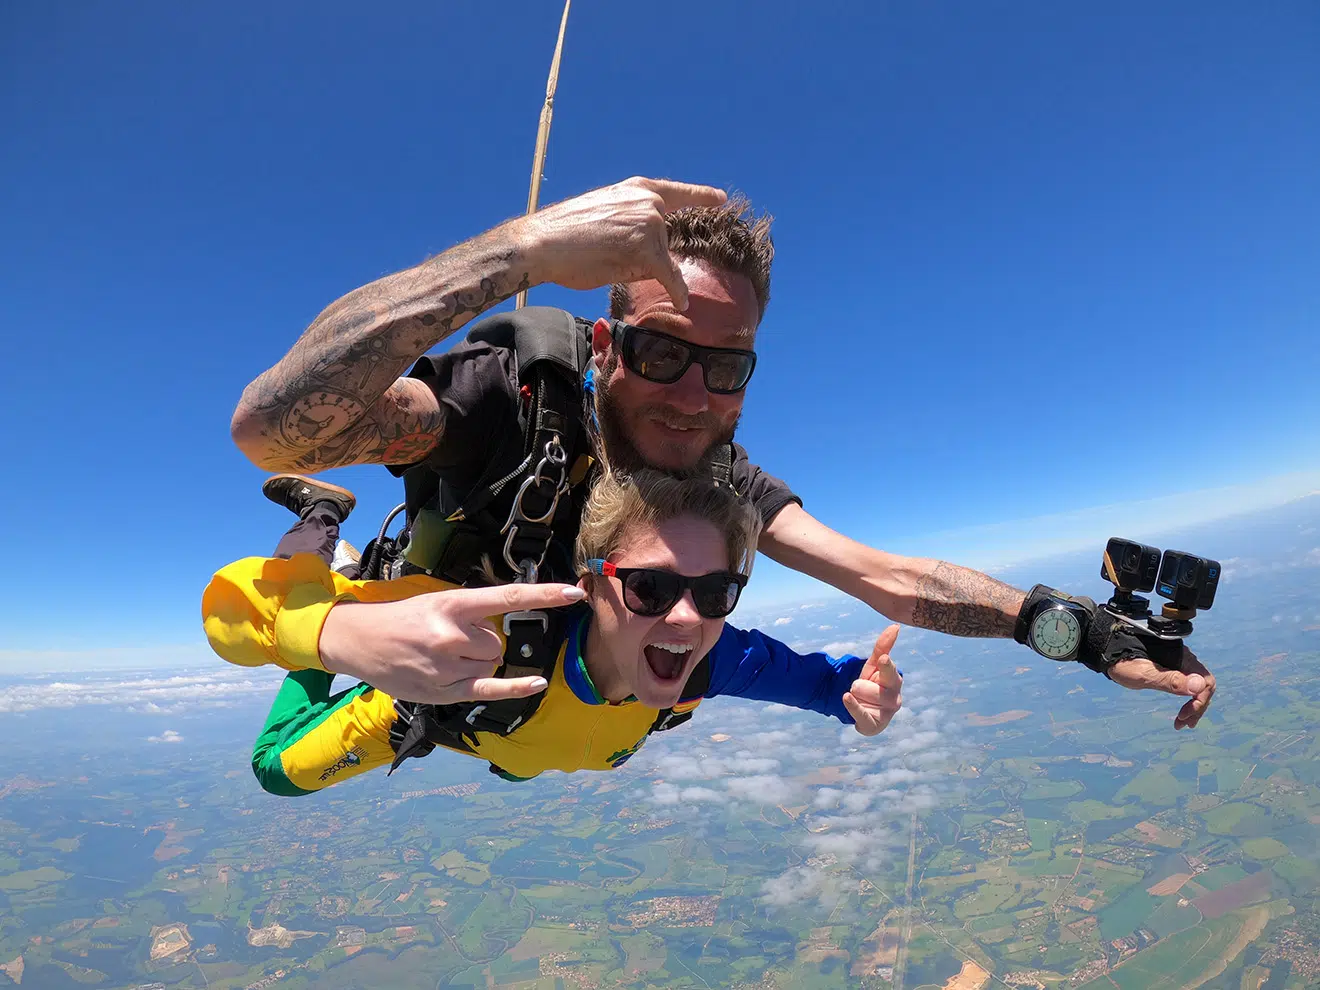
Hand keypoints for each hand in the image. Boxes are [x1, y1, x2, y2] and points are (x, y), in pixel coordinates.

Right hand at [319, 583, 585, 704]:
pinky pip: (489, 690)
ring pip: (491, 665)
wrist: (361, 641)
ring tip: (445, 657)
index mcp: (453, 605)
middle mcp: (452, 635)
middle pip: (498, 642)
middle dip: (484, 641)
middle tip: (453, 639)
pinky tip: (536, 683)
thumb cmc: (403, 619)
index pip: (509, 597)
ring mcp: (448, 666)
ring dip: (478, 662)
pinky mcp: (444, 691)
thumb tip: (500, 625)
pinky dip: (514, 688)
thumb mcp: (437, 603)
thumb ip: (472, 613)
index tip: (574, 592)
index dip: (545, 595)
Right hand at [517, 176, 726, 309]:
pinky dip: (676, 290)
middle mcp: (649, 202)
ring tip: (601, 259)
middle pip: (664, 240)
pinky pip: (669, 276)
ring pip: (661, 259)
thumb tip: (654, 258)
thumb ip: (632, 226)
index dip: (700, 195)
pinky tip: (681, 301)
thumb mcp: (605, 216)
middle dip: (643, 255)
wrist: (542, 242)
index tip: (721, 198)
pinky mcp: (647, 249)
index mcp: (637, 189)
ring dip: (639, 269)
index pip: (675, 192)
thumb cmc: (564, 234)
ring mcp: (650, 224)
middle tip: (606, 252)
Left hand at [843, 624, 903, 736]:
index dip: (886, 666)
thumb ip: (883, 647)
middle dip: (863, 685)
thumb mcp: (873, 665)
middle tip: (856, 685)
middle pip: (878, 688)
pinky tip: (846, 697)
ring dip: (857, 695)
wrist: (860, 707)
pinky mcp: (874, 726)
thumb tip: (895, 626)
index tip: (883, 659)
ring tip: (857, 696)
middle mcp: (894, 698)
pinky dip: (853, 707)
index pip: (890, 671)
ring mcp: (886, 713)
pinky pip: (862, 715)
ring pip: (867, 698)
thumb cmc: (871, 683)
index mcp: (894, 680)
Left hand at [1107, 646, 1215, 730]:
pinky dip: (1187, 700)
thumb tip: (1199, 686)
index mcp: (1181, 658)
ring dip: (1193, 706)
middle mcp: (1184, 659)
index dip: (1199, 701)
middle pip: (1203, 686)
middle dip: (1197, 707)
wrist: (1108, 651)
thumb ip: (1170, 680)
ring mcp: (1179, 664)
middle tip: (1184, 724)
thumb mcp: (1144, 674)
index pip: (1205, 681)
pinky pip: (1187, 685)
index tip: (1183, 715)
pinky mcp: (1172, 668)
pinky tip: (1181, 713)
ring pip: (1196, 687)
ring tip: (1182, 723)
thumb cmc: (1123, 662)